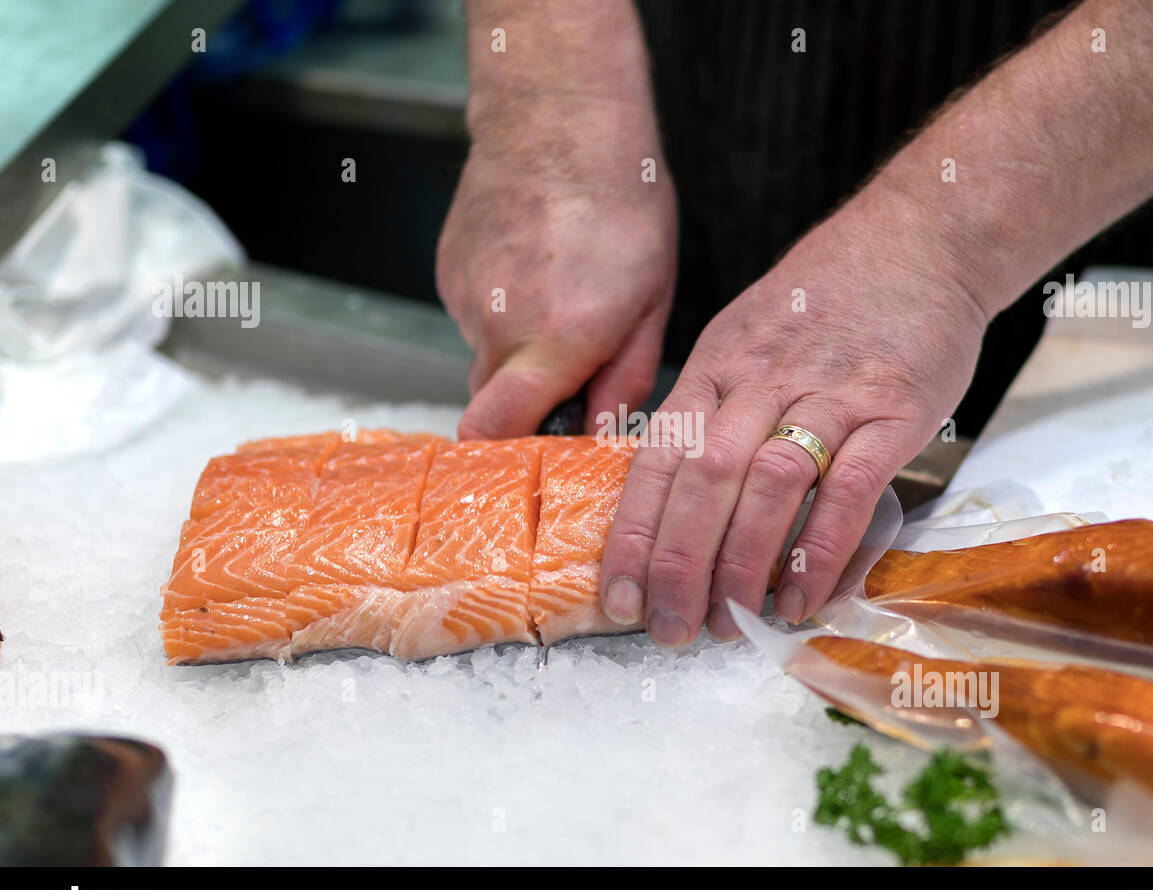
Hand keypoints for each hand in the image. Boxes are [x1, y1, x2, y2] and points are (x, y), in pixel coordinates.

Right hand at [436, 98, 676, 437]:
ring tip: (560, 294)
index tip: (538, 452)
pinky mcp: (447, 274)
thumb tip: (598, 434)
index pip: (494, 433)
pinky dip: (502, 310)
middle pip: (491, 406)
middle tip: (573, 363)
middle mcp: (500, 329)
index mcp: (557, 342)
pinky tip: (534, 270)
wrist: (560, 118)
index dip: (508, 454)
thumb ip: (624, 379)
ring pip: (485, 358)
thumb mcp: (652, 301)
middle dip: (528, 402)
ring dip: (519, 349)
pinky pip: (474, 317)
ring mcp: (466, 300)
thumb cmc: (623, 202)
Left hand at [599, 187, 988, 643]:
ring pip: (766, 484)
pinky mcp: (892, 409)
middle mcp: (761, 379)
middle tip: (671, 630)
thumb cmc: (828, 299)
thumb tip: (676, 489)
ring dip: (741, 564)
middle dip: (677, 564)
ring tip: (729, 623)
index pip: (657, 459)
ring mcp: (828, 392)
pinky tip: (805, 597)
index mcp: (716, 365)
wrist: (920, 240)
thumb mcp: (745, 335)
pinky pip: (848, 488)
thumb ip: (712, 406)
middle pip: (702, 479)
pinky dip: (820, 550)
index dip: (633, 534)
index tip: (618, 597)